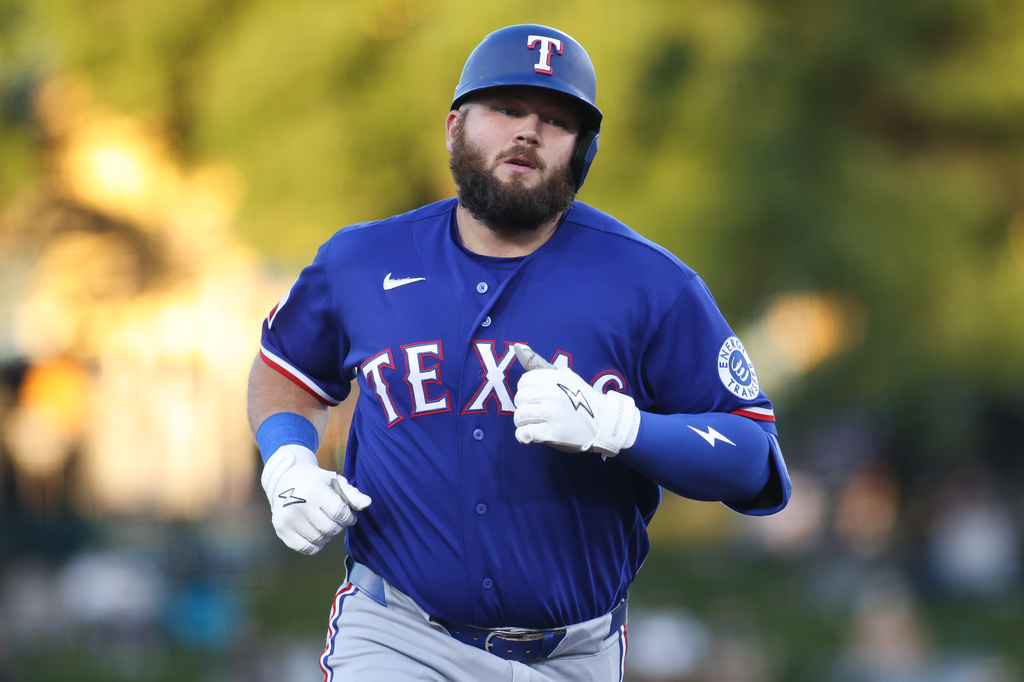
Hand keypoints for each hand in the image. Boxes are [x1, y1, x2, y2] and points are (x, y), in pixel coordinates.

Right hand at [260, 444, 370, 554]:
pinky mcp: (281, 530)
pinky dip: (315, 545)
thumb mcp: (335, 482)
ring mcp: (288, 519)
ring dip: (327, 535)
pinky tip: (316, 533)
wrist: (285, 480)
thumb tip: (367, 503)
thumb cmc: (316, 482)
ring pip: (319, 540)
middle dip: (338, 526)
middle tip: (335, 519)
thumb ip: (353, 494)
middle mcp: (299, 505)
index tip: (348, 515)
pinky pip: (305, 548)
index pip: (340, 513)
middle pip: (330, 529)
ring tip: (324, 523)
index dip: (349, 517)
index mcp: (315, 490)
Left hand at [512, 343, 640, 455]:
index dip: (526, 391)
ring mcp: (551, 413)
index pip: (524, 382)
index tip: (534, 397)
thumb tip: (518, 347)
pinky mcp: (551, 433)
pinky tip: (532, 435)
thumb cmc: (582, 399)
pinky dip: (524, 436)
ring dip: (523, 422)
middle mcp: (552, 392)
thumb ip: (542, 366)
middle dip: (524, 406)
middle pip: (520, 399)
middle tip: (535, 412)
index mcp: (555, 377)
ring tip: (534, 423)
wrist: (604, 423)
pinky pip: (524, 434)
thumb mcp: (566, 377)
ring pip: (520, 416)